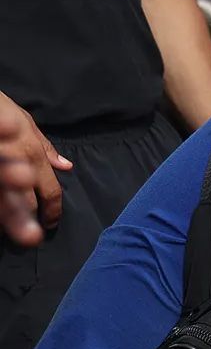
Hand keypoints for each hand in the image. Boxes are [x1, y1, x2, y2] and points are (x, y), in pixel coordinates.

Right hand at [0, 91, 72, 247]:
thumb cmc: (0, 109)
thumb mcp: (25, 123)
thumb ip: (45, 148)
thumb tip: (66, 166)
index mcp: (33, 155)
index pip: (50, 191)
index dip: (52, 211)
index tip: (50, 224)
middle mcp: (15, 164)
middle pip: (23, 202)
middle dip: (27, 223)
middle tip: (32, 239)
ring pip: (3, 199)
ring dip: (8, 218)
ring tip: (12, 235)